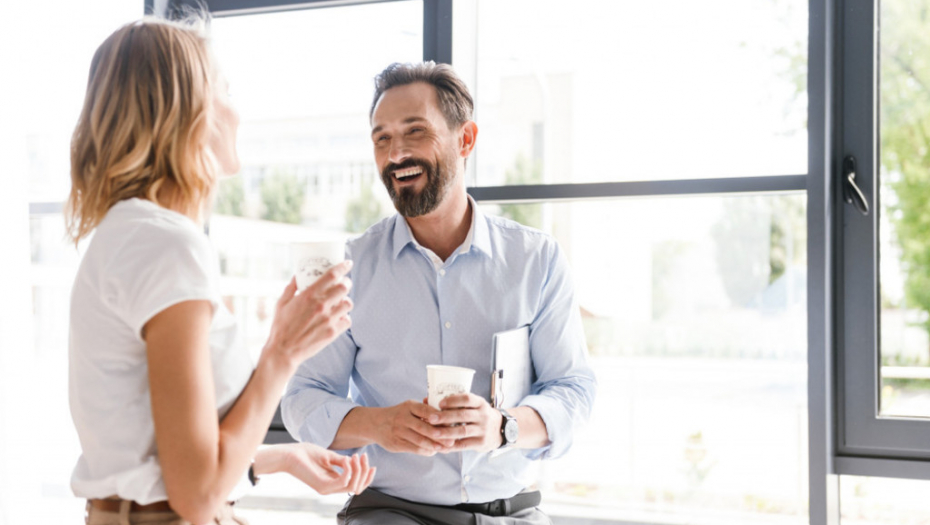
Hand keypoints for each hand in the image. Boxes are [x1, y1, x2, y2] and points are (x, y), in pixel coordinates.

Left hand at [257, 443, 375, 495]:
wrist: (289, 454)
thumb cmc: (306, 453)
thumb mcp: (329, 456)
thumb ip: (342, 461)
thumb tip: (355, 462)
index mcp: (333, 482)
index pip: (356, 486)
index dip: (367, 477)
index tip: (372, 464)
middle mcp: (331, 488)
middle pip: (357, 488)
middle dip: (365, 473)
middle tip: (364, 456)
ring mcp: (327, 489)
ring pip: (352, 486)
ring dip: (359, 471)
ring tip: (356, 457)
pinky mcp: (322, 486)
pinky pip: (343, 482)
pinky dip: (349, 471)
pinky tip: (348, 460)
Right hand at [262, 261, 353, 371]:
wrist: (283, 352)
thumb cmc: (281, 327)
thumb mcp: (281, 303)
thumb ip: (291, 287)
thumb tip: (297, 274)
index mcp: (309, 295)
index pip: (332, 275)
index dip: (343, 267)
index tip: (347, 263)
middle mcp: (321, 305)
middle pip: (344, 287)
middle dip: (347, 283)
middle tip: (344, 283)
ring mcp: (328, 319)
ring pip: (348, 304)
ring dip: (346, 301)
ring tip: (340, 302)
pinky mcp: (333, 332)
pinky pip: (347, 320)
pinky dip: (345, 318)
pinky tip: (338, 318)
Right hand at [371, 400, 454, 455]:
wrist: (375, 423)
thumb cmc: (400, 414)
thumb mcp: (409, 407)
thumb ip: (425, 410)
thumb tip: (447, 414)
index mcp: (408, 406)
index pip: (425, 410)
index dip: (438, 418)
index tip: (451, 424)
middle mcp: (402, 418)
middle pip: (423, 427)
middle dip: (439, 435)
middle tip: (451, 441)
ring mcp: (398, 431)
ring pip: (419, 440)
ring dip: (434, 446)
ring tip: (445, 448)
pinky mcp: (396, 443)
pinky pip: (414, 449)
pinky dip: (426, 451)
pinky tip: (433, 451)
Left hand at [428, 394, 502, 452]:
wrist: (500, 430)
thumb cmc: (479, 415)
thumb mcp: (474, 406)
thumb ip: (455, 403)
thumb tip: (427, 400)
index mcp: (480, 403)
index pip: (467, 399)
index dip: (453, 400)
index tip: (440, 403)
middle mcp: (483, 415)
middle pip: (463, 415)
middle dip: (445, 417)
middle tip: (431, 418)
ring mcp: (483, 429)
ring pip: (463, 431)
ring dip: (447, 432)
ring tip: (433, 433)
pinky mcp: (481, 442)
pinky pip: (464, 444)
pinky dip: (451, 446)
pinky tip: (441, 445)